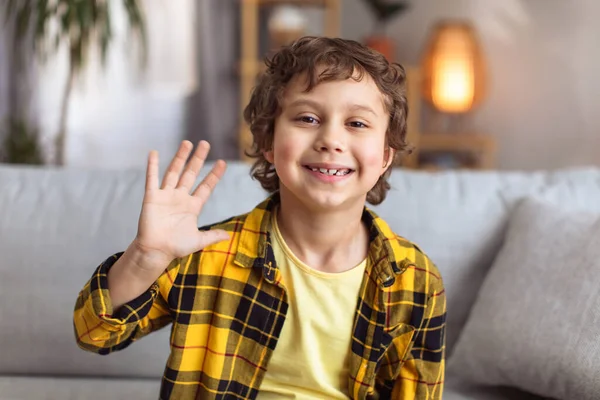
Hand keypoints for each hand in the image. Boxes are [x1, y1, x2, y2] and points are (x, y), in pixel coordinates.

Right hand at [133, 140, 229, 271]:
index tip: (222, 163)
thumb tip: (229, 236)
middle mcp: (180, 197)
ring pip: (174, 172)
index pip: (206, 186)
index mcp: (192, 206)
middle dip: (198, 159)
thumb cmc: (176, 246)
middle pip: (191, 173)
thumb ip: (213, 235)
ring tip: (187, 143)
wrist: (156, 251)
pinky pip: (152, 179)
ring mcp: (166, 195)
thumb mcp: (199, 240)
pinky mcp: (152, 197)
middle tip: (205, 143)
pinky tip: (153, 153)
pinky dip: (152, 166)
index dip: (214, 175)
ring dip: (180, 157)